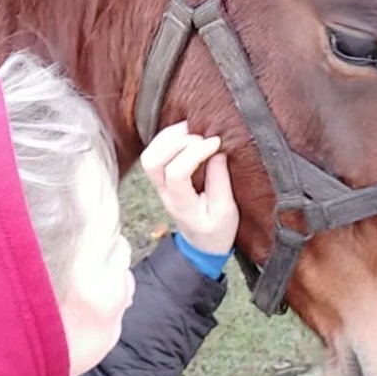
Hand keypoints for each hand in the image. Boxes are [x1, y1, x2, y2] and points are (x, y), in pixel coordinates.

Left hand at [140, 121, 239, 255]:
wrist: (203, 245)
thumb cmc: (216, 230)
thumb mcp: (226, 211)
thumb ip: (220, 181)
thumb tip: (217, 152)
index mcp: (181, 204)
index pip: (176, 172)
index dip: (195, 152)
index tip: (216, 143)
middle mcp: (164, 192)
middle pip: (152, 161)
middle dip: (175, 141)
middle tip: (200, 136)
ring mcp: (160, 185)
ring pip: (150, 155)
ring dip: (169, 137)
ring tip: (193, 130)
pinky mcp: (164, 177)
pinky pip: (156, 153)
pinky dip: (169, 139)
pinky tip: (187, 134)